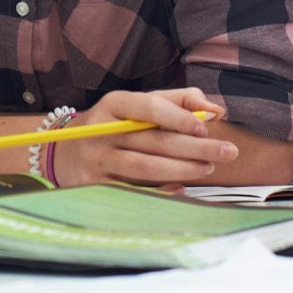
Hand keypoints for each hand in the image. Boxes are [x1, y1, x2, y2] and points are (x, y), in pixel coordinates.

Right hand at [51, 87, 234, 186]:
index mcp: (114, 104)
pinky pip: (133, 191)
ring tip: (208, 168)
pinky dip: (161, 191)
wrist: (64, 151)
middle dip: (195, 147)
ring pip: (145, 168)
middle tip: (227, 151)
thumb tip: (216, 110)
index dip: (180, 117)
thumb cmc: (114, 125)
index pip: (149, 107)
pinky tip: (182, 188)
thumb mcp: (138, 105)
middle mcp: (103, 130)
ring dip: (182, 169)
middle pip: (153, 140)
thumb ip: (178, 101)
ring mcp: (97, 160)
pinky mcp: (95, 185)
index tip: (207, 127)